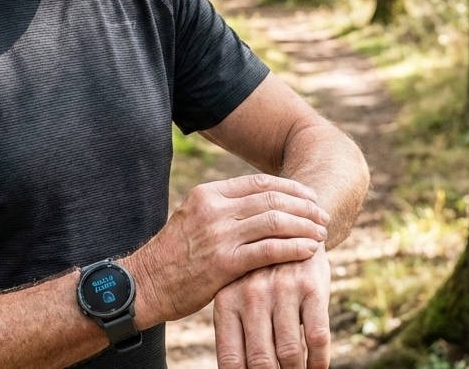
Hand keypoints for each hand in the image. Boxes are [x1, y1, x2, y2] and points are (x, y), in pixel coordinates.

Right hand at [128, 174, 328, 322]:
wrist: (145, 284)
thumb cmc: (173, 256)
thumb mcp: (193, 218)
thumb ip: (222, 209)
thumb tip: (256, 204)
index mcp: (208, 194)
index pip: (259, 183)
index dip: (291, 189)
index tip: (309, 198)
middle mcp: (215, 209)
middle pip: (272, 199)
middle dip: (304, 207)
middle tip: (323, 216)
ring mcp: (219, 235)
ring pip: (275, 221)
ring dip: (305, 227)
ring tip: (322, 233)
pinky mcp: (224, 263)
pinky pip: (270, 250)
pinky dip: (294, 248)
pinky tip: (309, 251)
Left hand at [212, 249, 331, 368]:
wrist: (290, 228)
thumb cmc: (259, 275)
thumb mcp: (238, 295)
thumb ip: (236, 331)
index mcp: (226, 302)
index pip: (232, 360)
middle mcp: (251, 296)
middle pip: (262, 361)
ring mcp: (282, 290)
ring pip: (291, 354)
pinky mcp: (311, 287)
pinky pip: (318, 337)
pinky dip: (319, 361)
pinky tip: (317, 367)